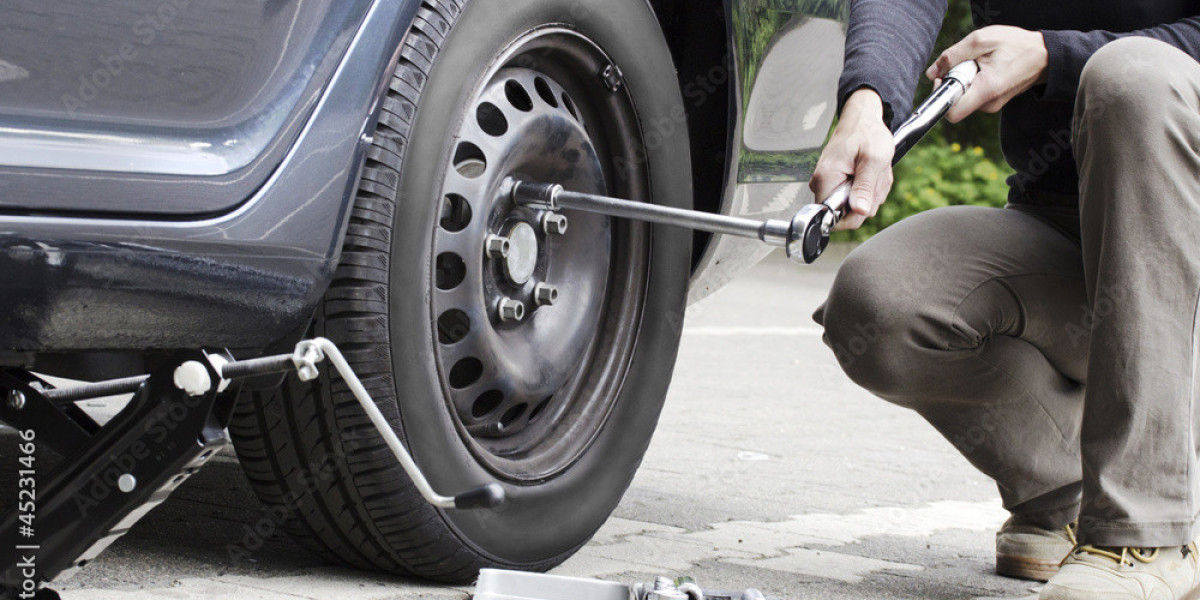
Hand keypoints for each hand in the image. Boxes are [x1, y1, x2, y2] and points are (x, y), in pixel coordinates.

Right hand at [810, 88, 893, 230]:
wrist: (862, 119)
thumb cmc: (867, 133)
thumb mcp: (874, 159)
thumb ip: (866, 187)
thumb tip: (860, 211)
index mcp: (826, 179)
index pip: (834, 218)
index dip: (855, 213)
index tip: (867, 193)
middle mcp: (821, 184)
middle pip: (846, 215)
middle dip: (867, 200)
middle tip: (874, 176)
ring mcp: (827, 184)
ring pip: (853, 207)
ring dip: (870, 192)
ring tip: (872, 171)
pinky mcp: (834, 183)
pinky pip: (853, 197)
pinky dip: (867, 188)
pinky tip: (869, 172)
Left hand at [927, 25, 1047, 121]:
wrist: (1044, 55)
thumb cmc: (1016, 45)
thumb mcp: (981, 40)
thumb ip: (952, 56)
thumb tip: (932, 73)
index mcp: (986, 91)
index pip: (951, 112)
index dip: (941, 95)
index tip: (944, 77)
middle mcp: (988, 105)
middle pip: (955, 103)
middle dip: (954, 82)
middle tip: (968, 63)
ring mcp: (991, 105)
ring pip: (964, 97)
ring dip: (965, 79)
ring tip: (982, 63)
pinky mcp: (992, 101)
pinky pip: (973, 94)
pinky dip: (973, 80)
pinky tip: (986, 68)